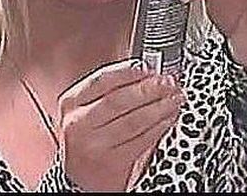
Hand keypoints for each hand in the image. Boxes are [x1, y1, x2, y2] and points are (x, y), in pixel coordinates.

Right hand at [57, 60, 184, 191]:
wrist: (80, 179)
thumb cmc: (89, 137)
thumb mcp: (88, 109)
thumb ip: (111, 90)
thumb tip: (147, 72)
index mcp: (71, 102)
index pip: (102, 79)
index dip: (129, 71)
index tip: (150, 67)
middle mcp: (79, 122)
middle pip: (119, 99)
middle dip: (149, 89)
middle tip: (168, 82)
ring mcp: (94, 143)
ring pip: (134, 120)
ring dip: (159, 107)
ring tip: (175, 98)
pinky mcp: (111, 161)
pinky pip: (142, 140)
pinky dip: (160, 127)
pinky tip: (169, 118)